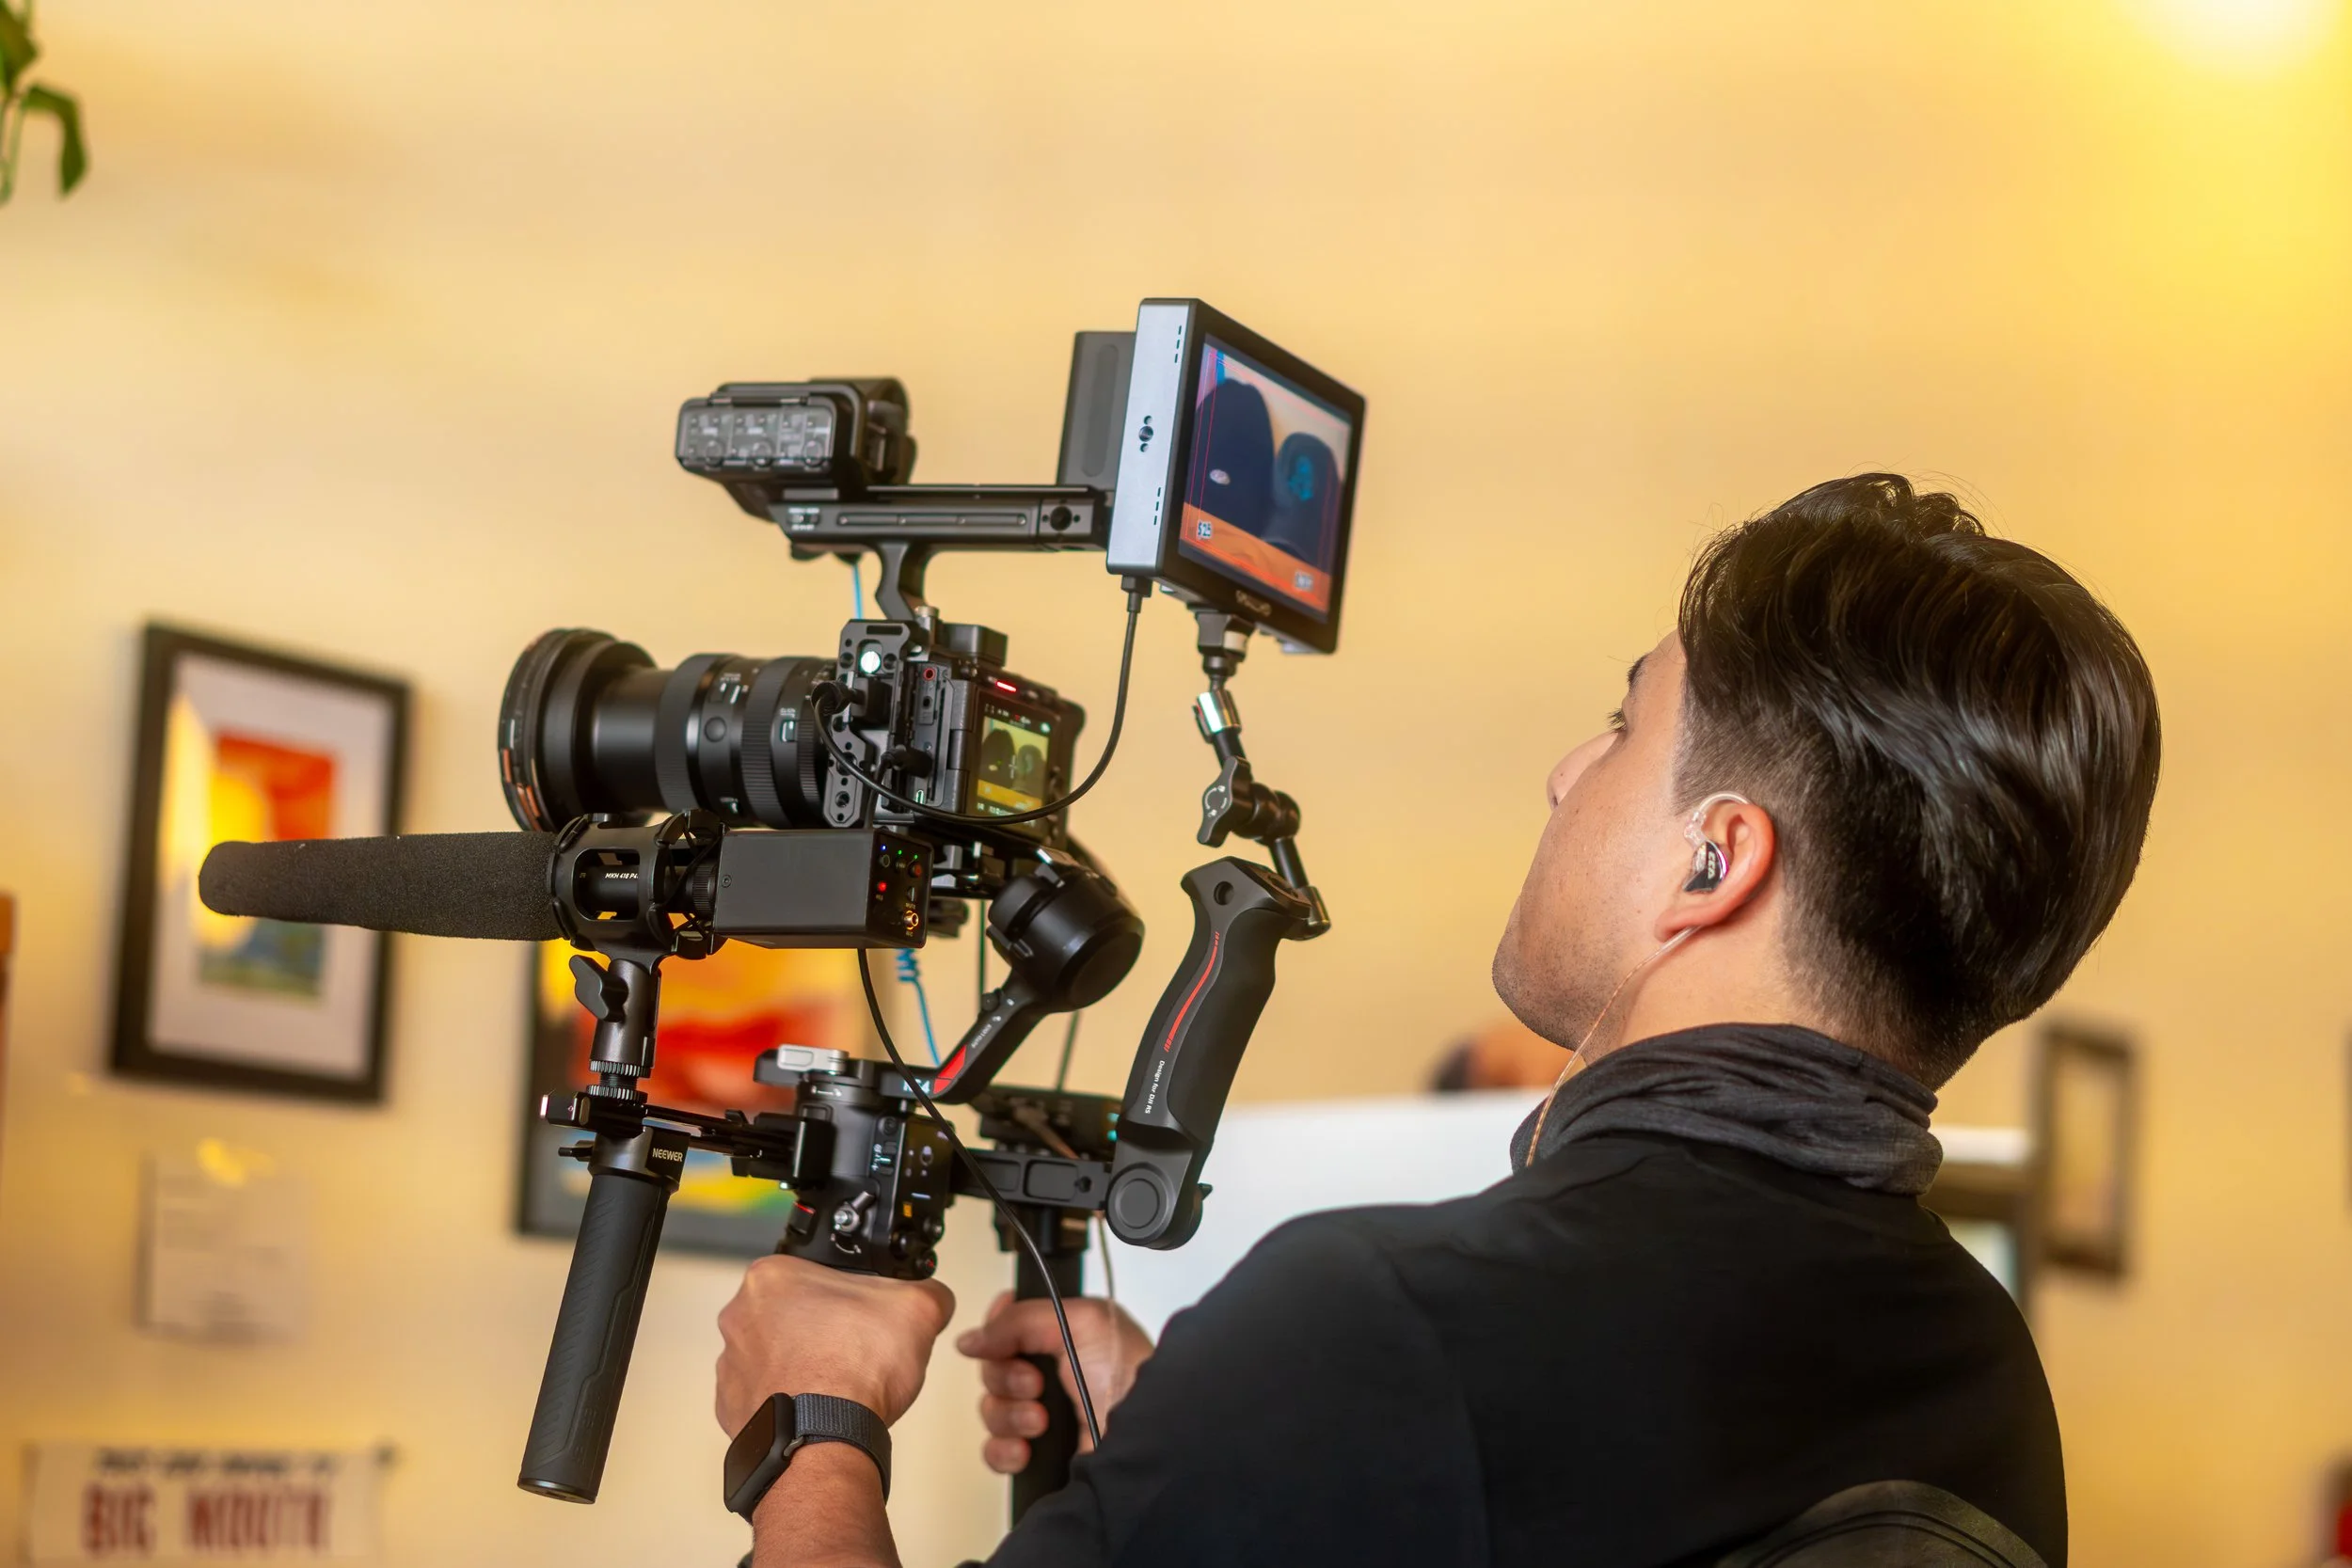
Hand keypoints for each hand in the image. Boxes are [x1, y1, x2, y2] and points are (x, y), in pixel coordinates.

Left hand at [715, 1255, 955, 1436]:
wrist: (824, 1440)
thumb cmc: (854, 1370)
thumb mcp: (918, 1309)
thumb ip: (928, 1291)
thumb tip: (933, 1296)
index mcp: (771, 1277)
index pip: (817, 1275)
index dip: (850, 1296)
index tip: (867, 1315)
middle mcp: (739, 1317)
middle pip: (795, 1315)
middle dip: (826, 1331)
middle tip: (858, 1350)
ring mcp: (729, 1367)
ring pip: (778, 1357)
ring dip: (805, 1367)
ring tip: (840, 1386)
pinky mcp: (731, 1409)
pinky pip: (766, 1398)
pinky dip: (791, 1403)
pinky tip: (819, 1411)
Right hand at [955, 1292, 1154, 1473]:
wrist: (1141, 1440)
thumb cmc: (1126, 1377)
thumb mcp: (1082, 1323)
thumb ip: (1020, 1319)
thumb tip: (971, 1339)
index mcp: (1065, 1334)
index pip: (1008, 1324)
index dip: (998, 1331)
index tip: (1005, 1339)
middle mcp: (1052, 1372)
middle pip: (993, 1367)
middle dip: (1007, 1377)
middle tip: (1036, 1384)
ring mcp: (1042, 1413)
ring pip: (992, 1408)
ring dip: (1010, 1415)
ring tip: (1041, 1421)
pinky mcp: (1037, 1452)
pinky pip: (995, 1449)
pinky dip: (1004, 1449)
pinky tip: (1026, 1449)